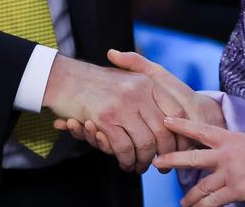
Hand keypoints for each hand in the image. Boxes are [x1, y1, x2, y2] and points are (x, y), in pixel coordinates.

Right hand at [55, 49, 224, 166]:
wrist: (66, 78)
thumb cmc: (98, 82)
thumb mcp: (127, 77)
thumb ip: (148, 94)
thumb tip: (168, 120)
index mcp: (147, 82)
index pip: (176, 111)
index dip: (179, 134)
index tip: (177, 147)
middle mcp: (138, 92)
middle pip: (163, 131)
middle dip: (164, 153)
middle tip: (160, 165)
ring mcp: (122, 105)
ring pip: (145, 143)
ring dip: (143, 161)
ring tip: (140, 166)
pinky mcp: (105, 119)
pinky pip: (124, 148)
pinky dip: (127, 161)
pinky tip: (125, 163)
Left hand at [152, 117, 244, 206]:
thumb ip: (233, 148)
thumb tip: (222, 155)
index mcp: (230, 138)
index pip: (200, 130)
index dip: (181, 125)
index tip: (165, 120)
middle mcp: (226, 154)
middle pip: (192, 157)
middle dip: (172, 160)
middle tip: (157, 162)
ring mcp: (230, 172)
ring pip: (201, 185)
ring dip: (189, 196)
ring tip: (183, 202)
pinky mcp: (236, 190)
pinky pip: (214, 201)